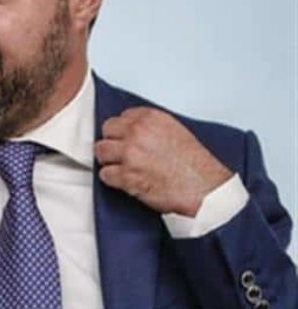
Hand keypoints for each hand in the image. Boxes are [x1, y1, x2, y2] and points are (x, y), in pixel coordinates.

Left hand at [94, 107, 232, 216]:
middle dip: (113, 143)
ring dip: (110, 161)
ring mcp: (130, 153)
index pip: (121, 117)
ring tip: (123, 169)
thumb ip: (151, 127)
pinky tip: (126, 182)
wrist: (206, 192)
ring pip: (101, 151)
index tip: (127, 140)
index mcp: (151, 118)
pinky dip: (113, 180)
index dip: (123, 131)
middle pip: (107, 131)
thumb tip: (132, 130)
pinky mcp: (126, 175)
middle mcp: (138, 132)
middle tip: (122, 155)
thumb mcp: (176, 133)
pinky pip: (104, 174)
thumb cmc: (196, 167)